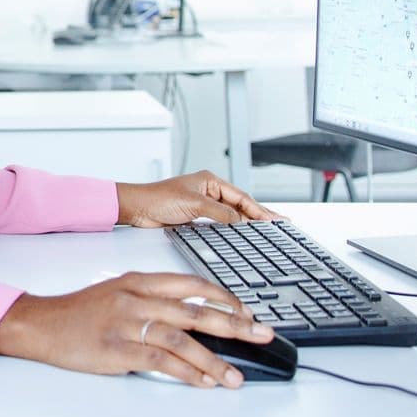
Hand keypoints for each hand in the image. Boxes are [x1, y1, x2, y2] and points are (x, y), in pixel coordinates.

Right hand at [0, 273, 276, 387]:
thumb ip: (152, 301)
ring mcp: (127, 324)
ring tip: (234, 377)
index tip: (247, 312)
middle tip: (262, 335)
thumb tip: (193, 320)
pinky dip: (186, 373)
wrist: (41, 324)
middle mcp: (137, 299)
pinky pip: (161, 361)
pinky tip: (202, 382)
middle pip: (196, 310)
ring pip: (183, 339)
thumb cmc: (78, 313)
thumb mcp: (117, 293)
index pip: (192, 285)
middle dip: (235, 324)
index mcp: (139, 281)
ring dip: (213, 361)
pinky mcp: (117, 349)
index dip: (224, 298)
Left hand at [116, 170, 278, 226]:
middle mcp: (208, 191)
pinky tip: (241, 235)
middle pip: (239, 205)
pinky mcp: (196, 217)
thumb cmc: (158, 199)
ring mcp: (202, 205)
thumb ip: (220, 213)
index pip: (241, 196)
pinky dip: (232, 229)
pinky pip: (220, 224)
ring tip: (266, 231)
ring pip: (231, 215)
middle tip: (279, 224)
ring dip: (247, 223)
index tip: (274, 219)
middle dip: (258, 215)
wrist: (137, 209)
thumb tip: (240, 221)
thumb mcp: (194, 205)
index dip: (258, 209)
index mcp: (209, 181)